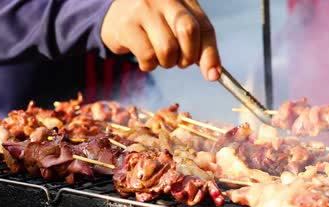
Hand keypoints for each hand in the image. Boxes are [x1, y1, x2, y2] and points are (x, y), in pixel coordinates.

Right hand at [101, 0, 221, 80]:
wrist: (114, 14)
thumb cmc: (154, 24)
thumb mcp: (178, 26)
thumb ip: (198, 45)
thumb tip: (214, 74)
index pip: (204, 27)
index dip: (210, 54)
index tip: (213, 75)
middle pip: (188, 31)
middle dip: (187, 57)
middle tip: (179, 62)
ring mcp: (144, 9)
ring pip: (167, 49)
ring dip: (166, 63)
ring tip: (158, 56)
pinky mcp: (127, 24)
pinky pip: (147, 56)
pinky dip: (149, 65)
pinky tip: (144, 57)